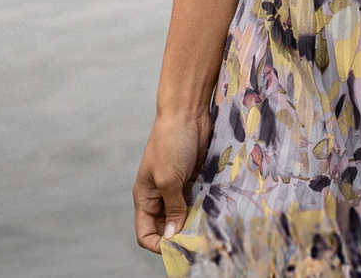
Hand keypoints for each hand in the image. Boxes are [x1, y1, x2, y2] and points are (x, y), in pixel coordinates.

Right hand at [134, 105, 211, 252]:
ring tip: (209, 231)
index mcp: (145, 196)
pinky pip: (196, 202)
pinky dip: (203, 210)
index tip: (178, 248)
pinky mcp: (192, 178)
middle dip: (179, 237)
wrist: (188, 112)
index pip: (146, 232)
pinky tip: (215, 215)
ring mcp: (176, 187)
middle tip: (199, 242)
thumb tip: (172, 236)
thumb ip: (172, 208)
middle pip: (165, 227)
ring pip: (183, 216)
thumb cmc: (171, 142)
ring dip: (193, 224)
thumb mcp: (169, 179)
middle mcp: (159, 195)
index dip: (158, 244)